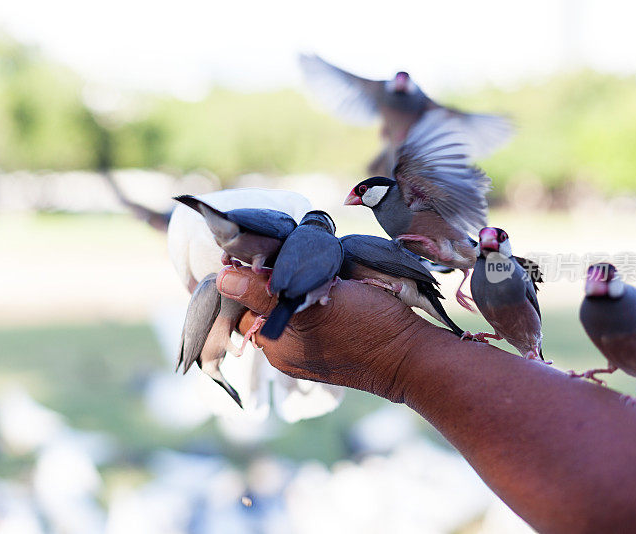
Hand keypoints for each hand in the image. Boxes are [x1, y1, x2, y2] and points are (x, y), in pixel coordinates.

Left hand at [216, 266, 451, 401]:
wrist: (414, 355)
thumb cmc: (365, 328)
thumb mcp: (311, 305)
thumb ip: (264, 293)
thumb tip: (221, 280)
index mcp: (277, 346)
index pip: (244, 305)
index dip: (248, 276)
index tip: (260, 250)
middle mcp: (289, 352)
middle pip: (267, 305)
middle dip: (275, 279)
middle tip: (293, 252)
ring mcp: (313, 350)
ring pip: (292, 307)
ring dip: (299, 285)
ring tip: (318, 267)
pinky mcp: (335, 343)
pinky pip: (313, 315)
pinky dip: (317, 296)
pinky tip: (333, 282)